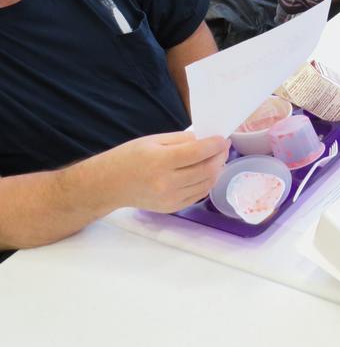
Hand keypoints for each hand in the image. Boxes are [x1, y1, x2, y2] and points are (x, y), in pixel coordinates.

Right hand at [102, 131, 228, 212]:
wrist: (109, 185)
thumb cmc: (129, 158)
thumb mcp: (153, 140)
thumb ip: (182, 140)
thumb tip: (205, 141)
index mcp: (160, 161)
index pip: (197, 153)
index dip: (215, 145)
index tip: (223, 138)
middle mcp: (166, 183)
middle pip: (206, 170)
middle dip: (219, 157)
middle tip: (223, 148)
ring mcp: (170, 198)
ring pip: (206, 184)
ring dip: (217, 170)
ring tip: (217, 159)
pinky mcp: (171, 207)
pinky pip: (198, 195)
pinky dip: (207, 183)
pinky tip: (207, 173)